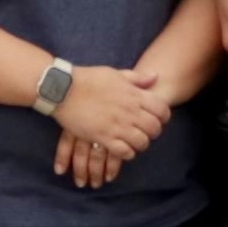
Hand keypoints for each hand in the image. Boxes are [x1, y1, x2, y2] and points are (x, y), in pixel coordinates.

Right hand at [55, 62, 175, 173]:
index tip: (158, 119)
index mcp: (134, 94)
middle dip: (153, 132)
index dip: (163, 117)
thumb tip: (155, 76)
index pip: (161, 109)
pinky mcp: (103, 137)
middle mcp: (129, 111)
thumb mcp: (115, 73)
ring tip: (135, 142)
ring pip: (142, 142)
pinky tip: (123, 149)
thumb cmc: (88, 79)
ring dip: (141, 144)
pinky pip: (124, 152)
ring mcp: (117, 125)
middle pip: (154, 128)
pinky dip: (127, 153)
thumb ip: (137, 78)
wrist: (64, 89)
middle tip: (146, 132)